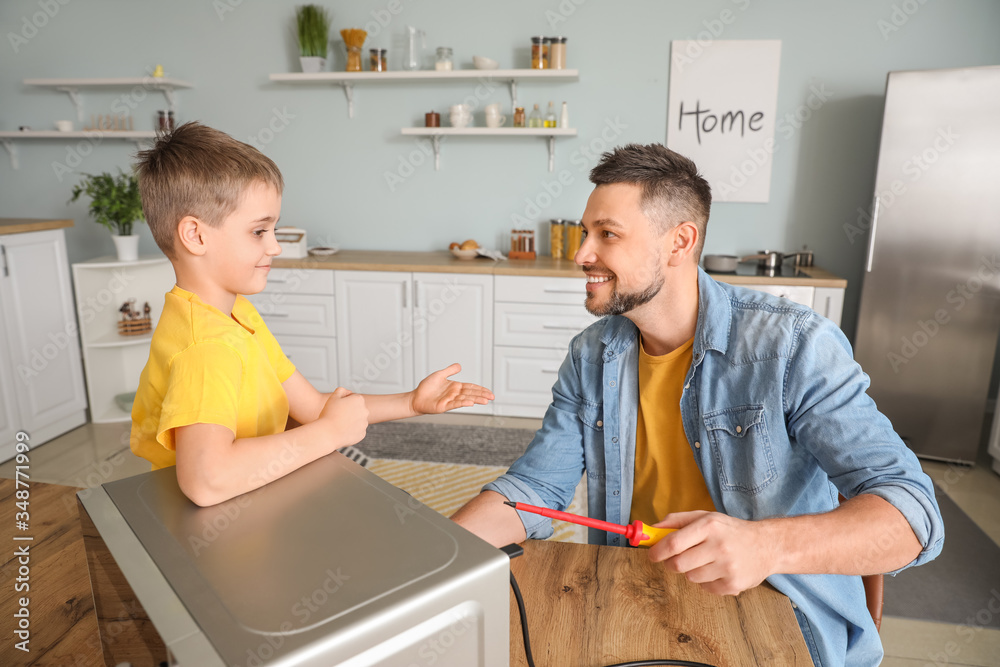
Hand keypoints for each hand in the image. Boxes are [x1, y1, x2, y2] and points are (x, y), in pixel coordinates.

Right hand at [318, 387, 368, 448]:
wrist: (328, 433)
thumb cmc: (329, 414)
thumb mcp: (333, 397)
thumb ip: (341, 390)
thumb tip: (349, 392)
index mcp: (359, 400)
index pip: (353, 398)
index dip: (343, 402)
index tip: (337, 407)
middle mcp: (365, 411)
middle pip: (356, 409)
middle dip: (349, 411)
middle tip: (337, 416)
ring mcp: (364, 423)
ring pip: (357, 420)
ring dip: (350, 421)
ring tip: (339, 424)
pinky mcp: (362, 434)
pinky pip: (357, 431)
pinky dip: (351, 431)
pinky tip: (342, 431)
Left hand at [410, 363, 494, 414]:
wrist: (416, 397)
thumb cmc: (426, 387)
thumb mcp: (439, 375)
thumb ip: (450, 370)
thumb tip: (459, 365)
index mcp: (455, 387)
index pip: (471, 387)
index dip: (481, 389)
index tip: (490, 392)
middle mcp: (455, 394)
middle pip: (471, 394)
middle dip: (482, 395)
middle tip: (492, 397)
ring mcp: (450, 400)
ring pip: (466, 399)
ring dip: (476, 400)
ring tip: (486, 401)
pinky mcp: (444, 406)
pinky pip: (455, 404)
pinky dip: (463, 403)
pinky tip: (470, 403)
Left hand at [646, 511, 777, 595]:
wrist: (767, 546)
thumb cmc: (730, 530)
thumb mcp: (706, 517)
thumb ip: (676, 520)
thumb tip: (652, 529)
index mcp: (709, 526)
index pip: (673, 543)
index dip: (657, 551)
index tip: (651, 554)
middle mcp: (718, 546)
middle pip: (678, 564)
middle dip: (671, 563)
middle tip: (675, 560)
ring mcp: (727, 567)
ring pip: (690, 577)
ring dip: (691, 571)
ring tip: (706, 561)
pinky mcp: (733, 584)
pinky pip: (705, 588)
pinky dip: (706, 581)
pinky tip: (718, 570)